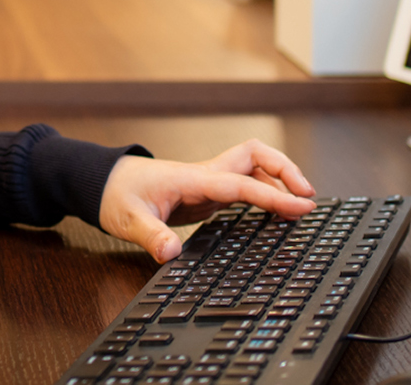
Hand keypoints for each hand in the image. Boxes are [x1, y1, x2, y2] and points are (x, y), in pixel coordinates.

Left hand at [99, 139, 316, 262]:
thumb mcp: (128, 220)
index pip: (241, 184)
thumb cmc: (114, 195)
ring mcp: (206, 181)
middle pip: (254, 156)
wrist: (102, 182)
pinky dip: (264, 192)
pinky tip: (273, 210)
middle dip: (285, 169)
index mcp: (191, 179)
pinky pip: (243, 185)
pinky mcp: (205, 192)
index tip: (303, 206)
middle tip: (308, 196)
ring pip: (251, 168)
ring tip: (300, 204)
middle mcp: (204, 175)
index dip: (274, 195)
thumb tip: (172, 253)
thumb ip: (151, 236)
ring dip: (277, 178)